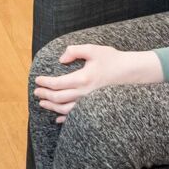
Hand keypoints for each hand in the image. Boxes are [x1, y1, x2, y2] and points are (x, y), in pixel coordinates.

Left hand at [33, 45, 164, 122]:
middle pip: (58, 98)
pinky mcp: (95, 107)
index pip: (57, 84)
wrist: (132, 72)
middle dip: (45, 96)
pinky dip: (65, 118)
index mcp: (83, 79)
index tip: (37, 80)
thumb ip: (74, 51)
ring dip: (52, 107)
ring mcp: (90, 103)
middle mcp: (85, 93)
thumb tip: (61, 59)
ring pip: (66, 109)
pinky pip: (77, 116)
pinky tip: (58, 118)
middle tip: (36, 92)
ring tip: (42, 103)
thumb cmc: (113, 59)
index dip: (45, 83)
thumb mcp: (93, 49)